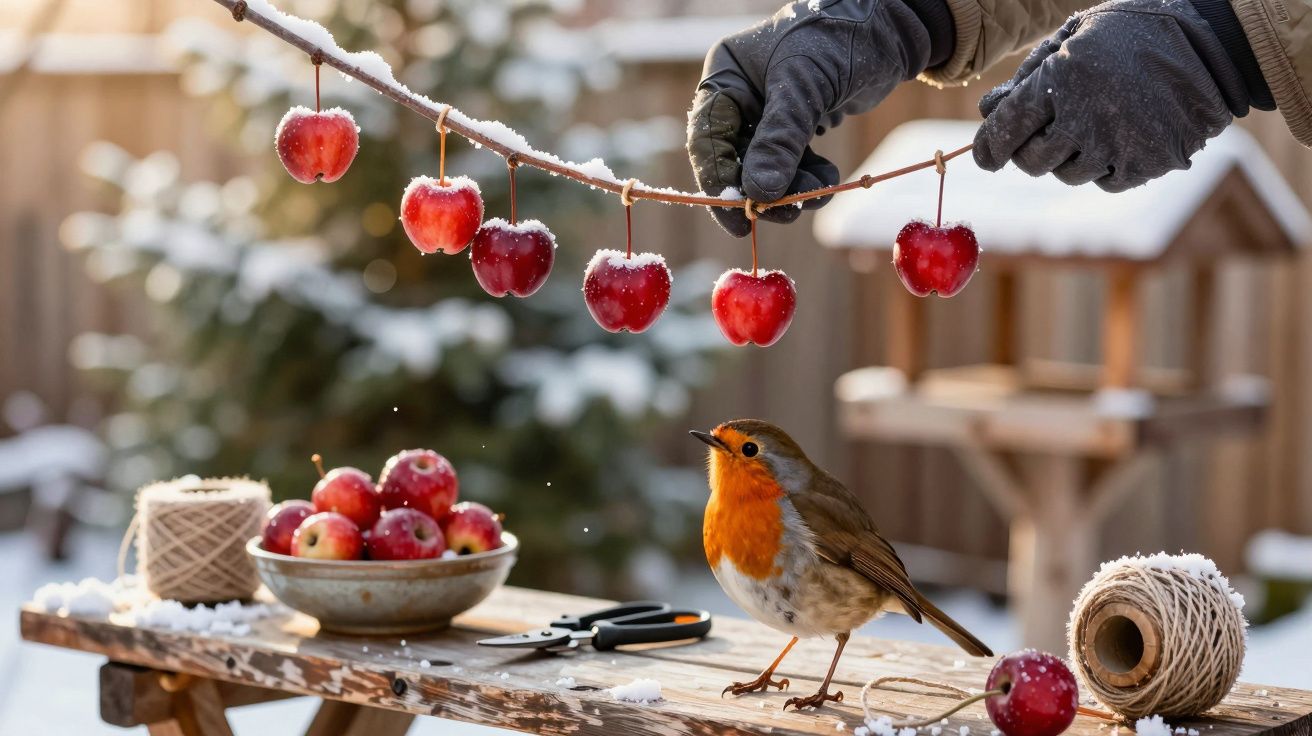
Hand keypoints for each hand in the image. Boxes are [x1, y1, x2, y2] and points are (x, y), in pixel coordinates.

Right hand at [687, 0, 940, 235]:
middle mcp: (740, 97)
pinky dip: (808, 178)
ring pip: (765, 168)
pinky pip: (791, 165)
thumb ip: (780, 140)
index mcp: (725, 77)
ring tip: (816, 193)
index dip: (718, 182)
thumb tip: (757, 194)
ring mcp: (767, 114)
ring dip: (789, 189)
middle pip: (734, 160)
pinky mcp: (795, 127)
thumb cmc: (838, 41)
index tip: (736, 219)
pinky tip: (828, 178)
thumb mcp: (805, 87)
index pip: (708, 138)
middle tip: (784, 214)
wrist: (887, 31)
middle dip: (760, 189)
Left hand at [972, 0, 1253, 191]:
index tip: (985, 155)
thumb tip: (987, 111)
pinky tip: (1119, 135)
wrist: (1212, 45)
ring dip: (1068, 156)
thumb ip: (1027, 75)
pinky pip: (1104, 181)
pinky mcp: (1145, 166)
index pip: (1005, 131)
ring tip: (1091, 123)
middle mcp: (1084, 119)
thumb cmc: (1132, 32)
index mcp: (1060, 80)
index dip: (988, 148)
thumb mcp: (1074, 36)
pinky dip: (1104, 165)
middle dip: (1029, 150)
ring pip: (1067, 174)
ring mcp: (1116, 146)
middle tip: (1042, 133)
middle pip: (1032, 161)